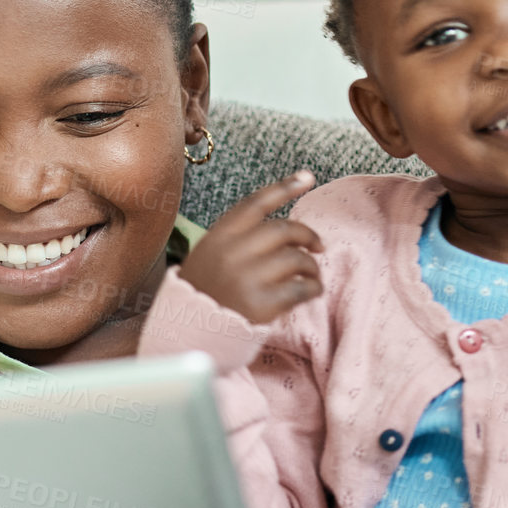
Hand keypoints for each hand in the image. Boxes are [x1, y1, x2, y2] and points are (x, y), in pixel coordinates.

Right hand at [178, 171, 321, 324]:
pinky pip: (300, 288)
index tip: (309, 177)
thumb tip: (284, 227)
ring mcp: (247, 277)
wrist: (188, 331)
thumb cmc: (205, 290)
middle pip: (284, 229)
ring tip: (312, 275)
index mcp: (220, 235)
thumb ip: (239, 238)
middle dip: (308, 235)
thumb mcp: (210, 254)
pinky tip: (312, 291)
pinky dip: (313, 288)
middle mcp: (233, 252)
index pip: (257, 202)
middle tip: (318, 246)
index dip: (285, 186)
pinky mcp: (261, 303)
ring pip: (296, 258)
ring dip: (311, 265)